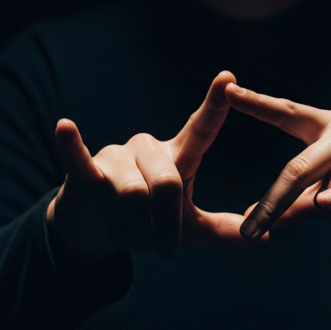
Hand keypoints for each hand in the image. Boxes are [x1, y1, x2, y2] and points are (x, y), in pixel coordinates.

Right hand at [46, 71, 265, 263]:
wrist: (99, 237)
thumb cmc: (147, 225)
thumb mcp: (189, 231)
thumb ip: (223, 230)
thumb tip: (264, 239)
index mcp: (176, 158)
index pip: (200, 128)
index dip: (214, 105)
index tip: (229, 79)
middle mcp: (147, 149)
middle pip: (167, 183)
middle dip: (167, 223)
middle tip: (165, 250)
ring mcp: (115, 157)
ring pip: (135, 193)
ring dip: (140, 227)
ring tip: (138, 240)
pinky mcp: (84, 171)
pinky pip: (79, 157)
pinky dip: (73, 145)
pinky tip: (66, 126)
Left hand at [225, 83, 330, 248]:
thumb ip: (298, 200)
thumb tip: (257, 218)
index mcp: (328, 126)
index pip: (287, 114)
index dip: (258, 103)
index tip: (228, 90)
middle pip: (297, 169)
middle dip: (273, 204)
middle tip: (250, 229)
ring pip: (328, 196)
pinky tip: (329, 204)